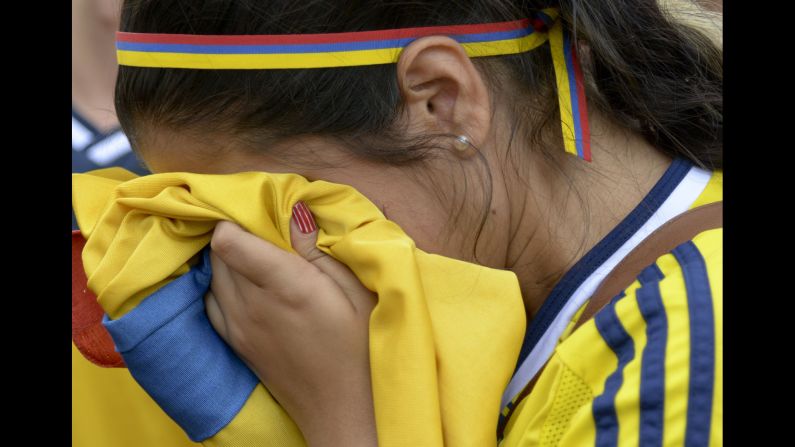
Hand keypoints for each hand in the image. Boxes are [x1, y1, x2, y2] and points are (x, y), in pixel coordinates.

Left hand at [204, 202, 377, 446]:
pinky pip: (212, 300)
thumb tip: (295, 210)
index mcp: (283, 285)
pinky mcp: (234, 342)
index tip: (264, 212)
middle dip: (238, 232)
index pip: (228, 238)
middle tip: (269, 231)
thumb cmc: (361, 347)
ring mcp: (237, 326)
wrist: (344, 409)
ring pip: (213, 274)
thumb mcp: (355, 291)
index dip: (240, 217)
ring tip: (262, 257)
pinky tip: (248, 285)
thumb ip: (318, 250)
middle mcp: (250, 304)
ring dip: (229, 258)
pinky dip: (222, 284)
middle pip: (218, 251)